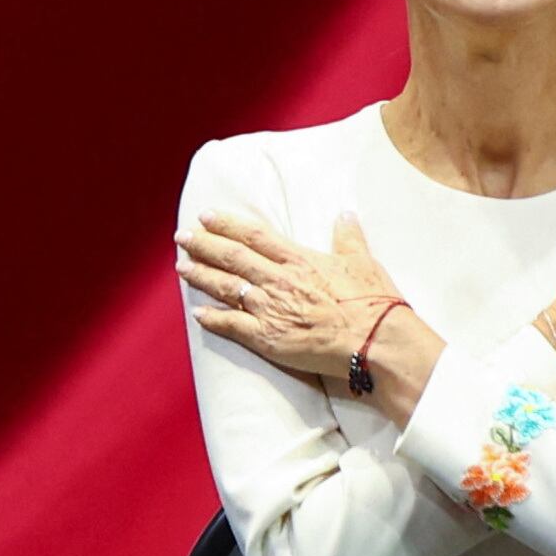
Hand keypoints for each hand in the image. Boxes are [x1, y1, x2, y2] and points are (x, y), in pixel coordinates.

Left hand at [180, 210, 407, 382]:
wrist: (374, 341)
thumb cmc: (372, 303)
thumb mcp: (363, 262)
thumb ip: (348, 237)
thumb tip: (345, 214)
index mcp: (298, 260)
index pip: (254, 236)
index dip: (227, 224)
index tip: (206, 216)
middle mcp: (278, 280)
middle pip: (231, 258)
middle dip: (203, 246)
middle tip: (181, 238)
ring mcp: (269, 309)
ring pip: (225, 288)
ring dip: (201, 276)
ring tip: (181, 268)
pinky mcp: (267, 339)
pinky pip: (231, 326)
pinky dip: (212, 319)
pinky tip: (197, 314)